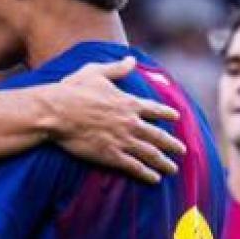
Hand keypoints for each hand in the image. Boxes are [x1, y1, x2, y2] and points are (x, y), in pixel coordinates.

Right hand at [50, 56, 183, 182]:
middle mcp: (131, 122)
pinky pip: (135, 167)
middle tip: (182, 150)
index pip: (155, 109)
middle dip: (172, 144)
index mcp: (128, 103)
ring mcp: (123, 140)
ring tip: (172, 169)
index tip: (176, 118)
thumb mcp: (95, 72)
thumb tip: (131, 59)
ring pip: (151, 154)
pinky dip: (147, 174)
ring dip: (164, 162)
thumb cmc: (72, 91)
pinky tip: (154, 179)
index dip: (167, 114)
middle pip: (159, 135)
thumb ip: (116, 68)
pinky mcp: (111, 155)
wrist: (57, 113)